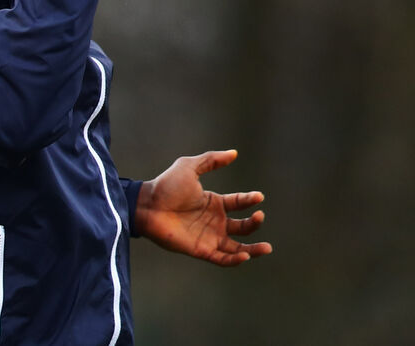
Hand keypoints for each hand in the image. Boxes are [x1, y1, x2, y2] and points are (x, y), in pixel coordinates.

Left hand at [135, 150, 272, 266]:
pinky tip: (245, 255)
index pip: (238, 203)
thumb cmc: (166, 186)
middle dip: (254, 223)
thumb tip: (234, 153)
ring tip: (267, 248)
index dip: (250, 200)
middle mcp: (214, 221)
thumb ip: (211, 160)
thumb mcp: (190, 167)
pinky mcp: (200, 250)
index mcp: (213, 203)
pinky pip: (221, 259)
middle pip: (242, 227)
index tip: (259, 196)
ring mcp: (208, 237)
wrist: (147, 204)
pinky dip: (234, 260)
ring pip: (236, 247)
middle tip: (260, 216)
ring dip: (252, 249)